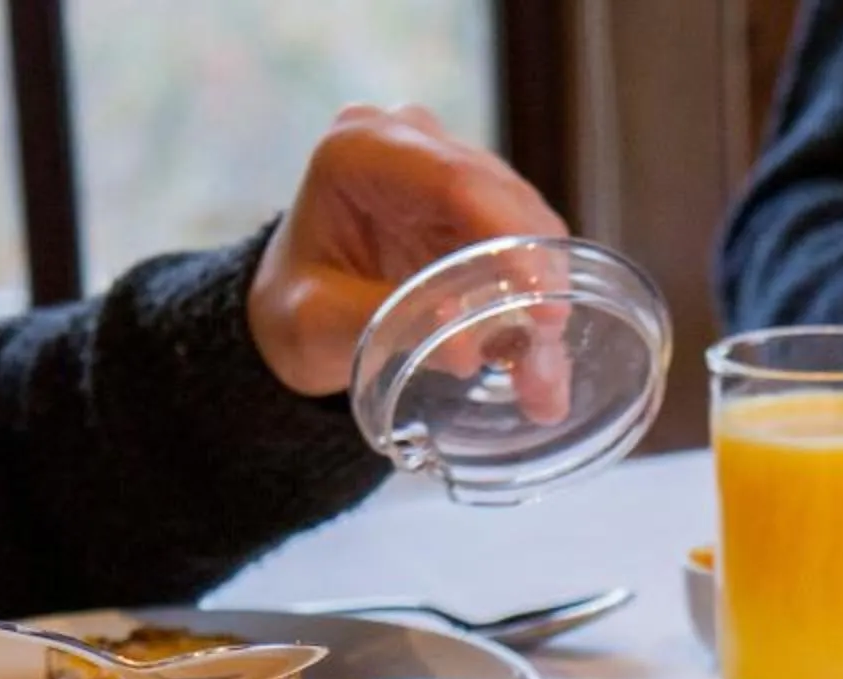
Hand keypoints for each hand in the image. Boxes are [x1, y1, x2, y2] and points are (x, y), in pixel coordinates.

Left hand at [249, 104, 568, 399]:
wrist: (291, 313)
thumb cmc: (294, 313)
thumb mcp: (316, 328)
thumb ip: (385, 325)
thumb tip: (468, 347)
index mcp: (358, 151)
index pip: (453, 181)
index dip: (507, 235)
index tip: (542, 299)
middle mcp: (409, 140)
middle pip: (500, 195)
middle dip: (536, 271)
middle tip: (552, 343)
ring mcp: (446, 165)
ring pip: (522, 219)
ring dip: (544, 291)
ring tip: (545, 373)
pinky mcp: (472, 201)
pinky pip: (521, 240)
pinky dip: (535, 297)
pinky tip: (541, 353)